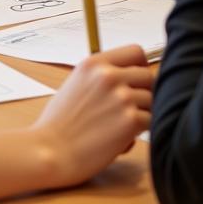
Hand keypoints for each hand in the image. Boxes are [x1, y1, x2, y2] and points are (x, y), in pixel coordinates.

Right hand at [33, 44, 152, 186]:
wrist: (50, 151)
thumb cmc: (58, 124)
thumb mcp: (75, 84)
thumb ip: (100, 77)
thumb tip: (127, 79)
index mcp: (94, 63)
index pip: (135, 52)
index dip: (140, 67)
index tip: (135, 81)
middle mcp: (109, 75)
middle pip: (148, 76)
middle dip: (143, 93)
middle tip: (129, 109)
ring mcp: (121, 97)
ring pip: (152, 101)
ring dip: (142, 114)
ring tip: (120, 127)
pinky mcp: (131, 120)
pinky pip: (151, 122)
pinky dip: (140, 133)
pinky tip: (119, 140)